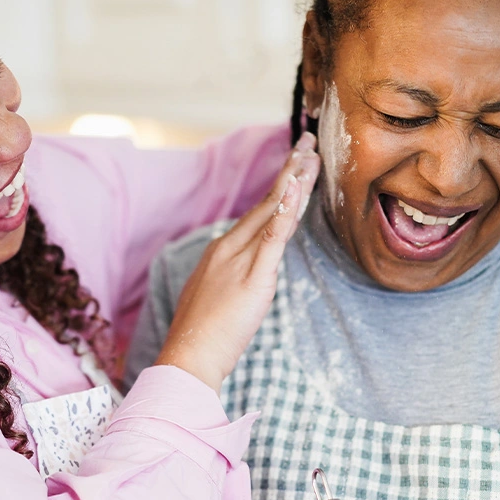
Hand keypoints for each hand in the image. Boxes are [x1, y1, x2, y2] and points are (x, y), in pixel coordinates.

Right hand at [155, 132, 320, 392]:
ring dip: (293, 182)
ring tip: (310, 157)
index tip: (293, 167)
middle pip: (265, 204)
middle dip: (289, 173)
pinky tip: (295, 189)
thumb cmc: (200, 336)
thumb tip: (245, 276)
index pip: (256, 214)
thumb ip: (232, 279)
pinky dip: (284, 211)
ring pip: (271, 213)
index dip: (277, 189)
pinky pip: (272, 238)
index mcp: (221, 252)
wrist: (189, 355)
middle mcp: (228, 248)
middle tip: (308, 145)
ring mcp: (239, 259)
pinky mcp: (252, 277)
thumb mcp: (216, 298)